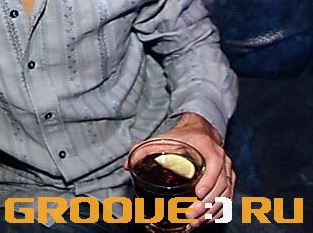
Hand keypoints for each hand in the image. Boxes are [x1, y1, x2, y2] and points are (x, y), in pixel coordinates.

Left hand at [148, 113, 235, 228]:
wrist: (200, 132)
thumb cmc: (182, 137)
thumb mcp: (164, 138)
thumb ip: (144, 149)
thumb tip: (127, 164)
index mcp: (208, 147)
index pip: (214, 165)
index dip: (209, 180)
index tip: (198, 194)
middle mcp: (222, 159)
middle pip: (221, 184)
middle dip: (207, 203)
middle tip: (191, 214)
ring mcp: (227, 170)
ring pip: (226, 194)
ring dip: (212, 211)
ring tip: (196, 222)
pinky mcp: (228, 180)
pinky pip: (228, 198)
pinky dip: (219, 211)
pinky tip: (207, 220)